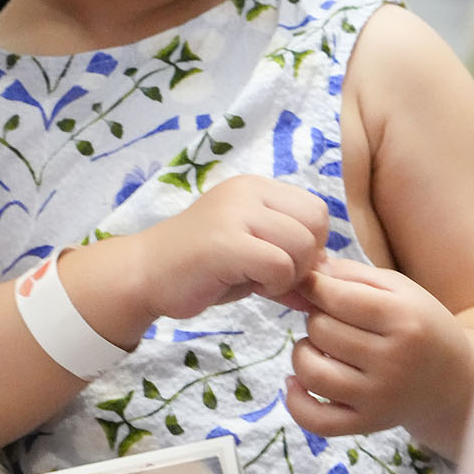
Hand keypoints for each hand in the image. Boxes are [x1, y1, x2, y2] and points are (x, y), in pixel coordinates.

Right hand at [134, 177, 328, 320]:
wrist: (143, 274)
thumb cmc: (198, 268)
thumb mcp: (251, 258)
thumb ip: (289, 261)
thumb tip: (330, 280)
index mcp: (256, 187)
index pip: (315, 209)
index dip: (311, 245)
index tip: (285, 267)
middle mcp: (247, 191)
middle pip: (316, 223)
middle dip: (305, 260)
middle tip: (274, 277)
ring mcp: (235, 213)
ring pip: (302, 244)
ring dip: (289, 274)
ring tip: (258, 281)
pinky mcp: (225, 242)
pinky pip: (279, 265)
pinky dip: (273, 284)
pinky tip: (248, 286)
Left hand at [286, 256, 473, 457]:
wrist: (455, 381)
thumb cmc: (420, 325)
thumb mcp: (399, 289)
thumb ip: (351, 275)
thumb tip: (303, 271)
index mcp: (405, 320)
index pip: (337, 298)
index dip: (314, 287)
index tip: (312, 285)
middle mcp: (394, 362)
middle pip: (321, 331)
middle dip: (317, 319)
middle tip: (333, 320)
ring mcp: (380, 398)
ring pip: (311, 372)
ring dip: (303, 353)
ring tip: (318, 347)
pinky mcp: (368, 424)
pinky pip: (315, 419)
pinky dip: (295, 400)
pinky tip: (297, 381)